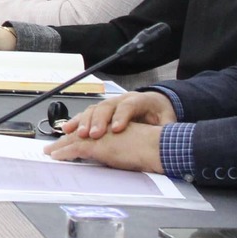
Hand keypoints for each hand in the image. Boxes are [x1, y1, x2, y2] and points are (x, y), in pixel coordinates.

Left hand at [43, 122, 164, 172]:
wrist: (158, 147)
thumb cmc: (151, 148)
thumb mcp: (131, 143)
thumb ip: (118, 145)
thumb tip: (111, 155)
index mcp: (111, 127)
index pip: (90, 129)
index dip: (77, 134)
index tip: (68, 138)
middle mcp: (103, 129)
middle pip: (78, 133)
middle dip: (64, 140)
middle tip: (51, 146)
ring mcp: (99, 136)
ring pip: (74, 139)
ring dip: (60, 146)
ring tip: (50, 152)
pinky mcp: (98, 145)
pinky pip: (75, 149)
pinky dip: (64, 153)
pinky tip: (56, 156)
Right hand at [55, 90, 176, 139]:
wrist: (156, 103)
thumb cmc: (160, 113)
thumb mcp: (168, 121)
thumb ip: (166, 128)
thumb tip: (167, 137)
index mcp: (140, 101)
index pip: (128, 106)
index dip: (121, 117)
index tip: (115, 129)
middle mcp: (122, 99)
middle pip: (106, 107)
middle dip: (98, 121)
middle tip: (93, 134)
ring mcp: (110, 104)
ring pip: (94, 109)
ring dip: (84, 121)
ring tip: (77, 134)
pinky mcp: (102, 111)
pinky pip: (86, 114)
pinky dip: (76, 122)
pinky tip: (68, 129)